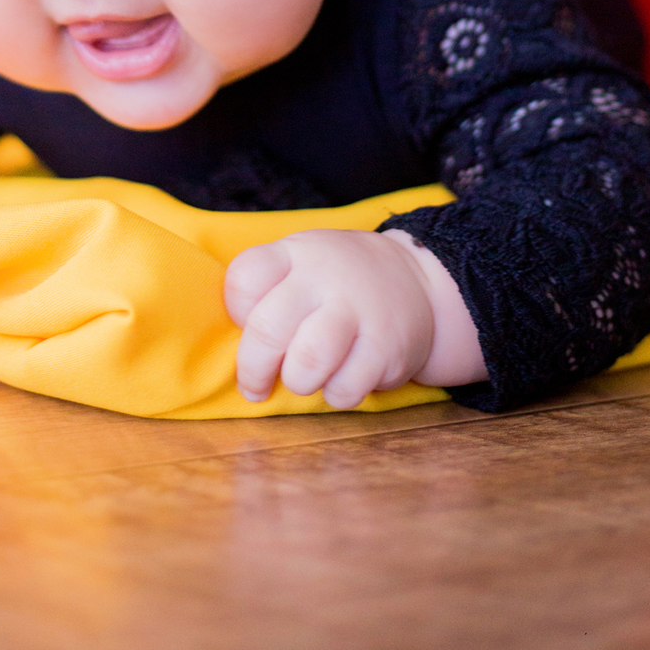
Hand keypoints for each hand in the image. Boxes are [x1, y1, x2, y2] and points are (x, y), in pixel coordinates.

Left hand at [224, 228, 485, 409]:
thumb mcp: (301, 262)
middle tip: (255, 385)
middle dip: (253, 369)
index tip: (246, 323)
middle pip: (268, 329)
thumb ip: (265, 290)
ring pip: (307, 363)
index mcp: (296, 254)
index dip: (236, 310)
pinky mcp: (387, 347)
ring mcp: (359, 311)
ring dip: (298, 382)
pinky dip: (336, 395)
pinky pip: (345, 389)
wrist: (417, 280)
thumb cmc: (336, 282)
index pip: (245, 277)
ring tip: (304, 378)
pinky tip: (342, 378)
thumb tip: (233, 341)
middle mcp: (325, 277)